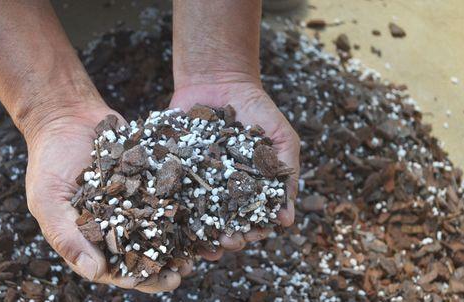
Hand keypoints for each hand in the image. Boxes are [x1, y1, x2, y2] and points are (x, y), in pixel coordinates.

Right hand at [24, 101, 186, 292]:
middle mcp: (118, 223)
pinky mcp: (149, 179)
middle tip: (185, 272)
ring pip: (162, 227)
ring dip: (180, 240)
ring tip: (200, 250)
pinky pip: (169, 195)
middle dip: (165, 264)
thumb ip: (68, 237)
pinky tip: (201, 212)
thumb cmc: (50, 161)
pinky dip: (184, 205)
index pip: (117, 266)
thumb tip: (95, 272)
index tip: (161, 281)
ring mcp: (136, 200)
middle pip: (145, 252)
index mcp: (92, 237)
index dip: (139, 277)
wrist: (68, 117)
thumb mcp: (49, 200)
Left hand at [170, 80, 299, 259]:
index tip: (251, 235)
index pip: (253, 218)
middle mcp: (224, 189)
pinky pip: (175, 193)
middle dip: (228, 237)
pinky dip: (175, 208)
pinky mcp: (178, 170)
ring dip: (202, 233)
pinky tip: (177, 221)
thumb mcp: (282, 139)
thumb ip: (287, 174)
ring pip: (200, 216)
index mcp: (250, 187)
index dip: (253, 230)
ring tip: (203, 243)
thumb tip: (288, 219)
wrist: (220, 81)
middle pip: (226, 222)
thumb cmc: (258, 110)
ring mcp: (200, 181)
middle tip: (226, 241)